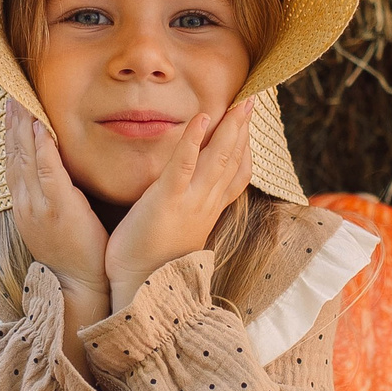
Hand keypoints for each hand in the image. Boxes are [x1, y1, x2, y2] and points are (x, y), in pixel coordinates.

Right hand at [5, 96, 108, 297]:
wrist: (78, 287)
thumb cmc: (74, 254)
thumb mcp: (54, 222)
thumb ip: (51, 196)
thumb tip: (57, 174)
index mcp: (24, 205)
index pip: (13, 162)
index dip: (10, 134)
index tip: (10, 107)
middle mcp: (25, 202)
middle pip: (13, 154)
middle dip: (11, 122)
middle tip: (10, 92)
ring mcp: (38, 206)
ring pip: (25, 158)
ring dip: (22, 126)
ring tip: (21, 100)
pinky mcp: (59, 209)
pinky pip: (48, 172)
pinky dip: (42, 148)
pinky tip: (41, 127)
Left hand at [104, 97, 253, 310]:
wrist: (138, 290)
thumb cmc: (148, 263)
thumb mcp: (176, 232)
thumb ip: (186, 211)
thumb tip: (185, 198)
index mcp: (207, 212)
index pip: (235, 176)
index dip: (245, 149)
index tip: (250, 126)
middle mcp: (205, 205)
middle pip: (233, 161)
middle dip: (244, 129)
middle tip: (253, 100)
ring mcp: (190, 202)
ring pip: (218, 159)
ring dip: (230, 128)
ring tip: (240, 102)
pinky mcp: (167, 200)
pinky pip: (184, 164)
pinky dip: (194, 139)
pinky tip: (201, 117)